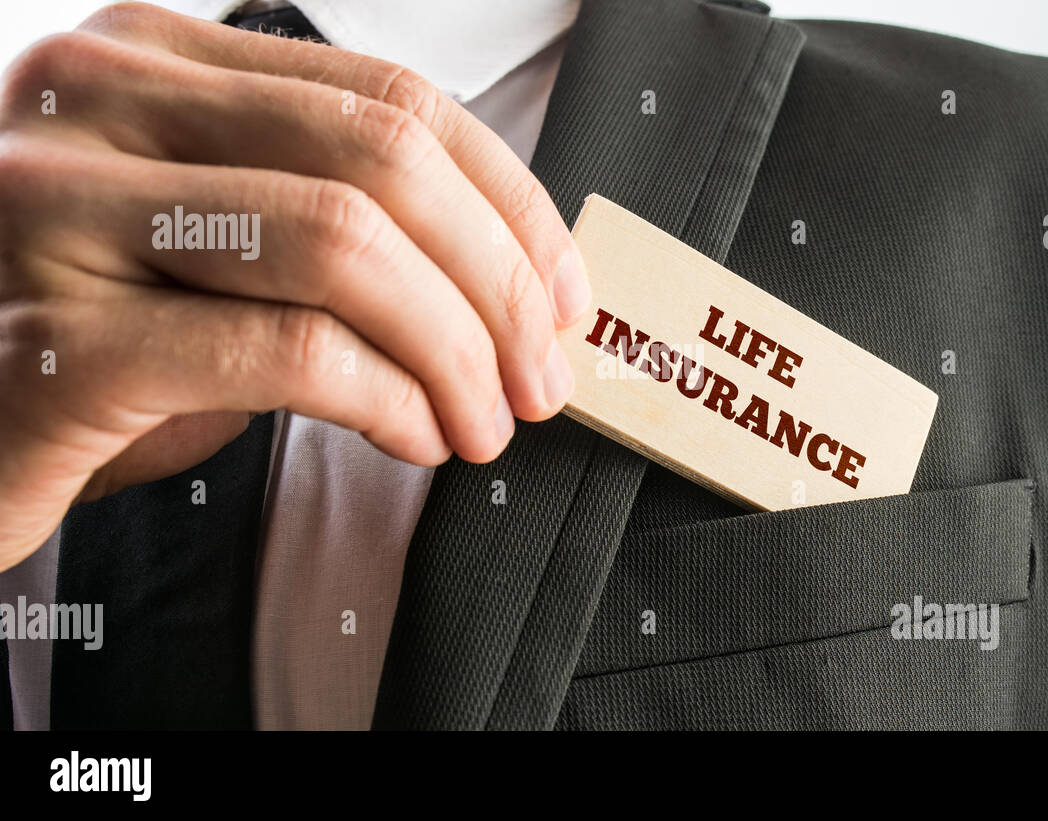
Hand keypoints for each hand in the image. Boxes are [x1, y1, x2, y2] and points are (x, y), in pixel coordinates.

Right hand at [0, 2, 588, 570]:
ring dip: (455, 351)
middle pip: (382, 161)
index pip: (391, 100)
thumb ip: (333, 218)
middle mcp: (97, 101)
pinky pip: (289, 352)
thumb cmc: (98, 339)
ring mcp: (60, 209)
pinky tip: (413, 437)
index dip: (511, 202)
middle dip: (500, 282)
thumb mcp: (218, 245)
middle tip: (539, 376)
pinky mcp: (58, 340)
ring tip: (482, 421)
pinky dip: (388, 401)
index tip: (565, 294)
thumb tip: (516, 274)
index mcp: (153, 59)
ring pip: (345, 245)